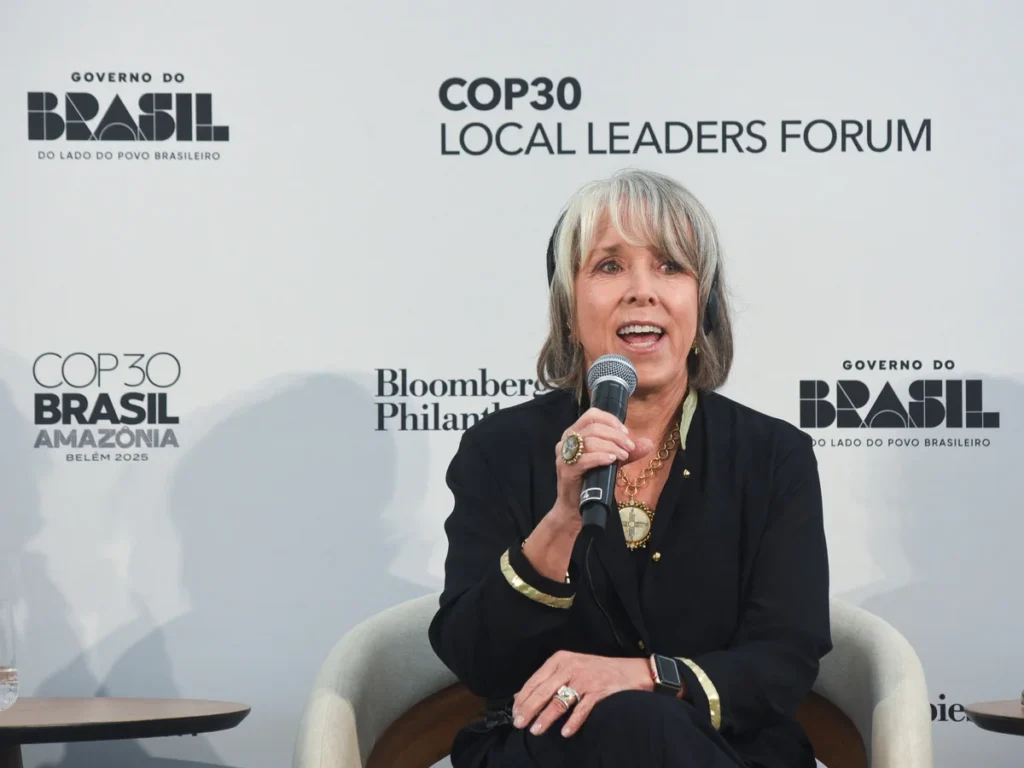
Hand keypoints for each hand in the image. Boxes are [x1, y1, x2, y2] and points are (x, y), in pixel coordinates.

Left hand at [512, 651, 653, 737]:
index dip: (523, 698)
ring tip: (536, 730)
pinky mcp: (598, 691)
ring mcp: (585, 679)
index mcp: (560, 660)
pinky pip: (582, 709)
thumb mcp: (570, 667)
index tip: (515, 712)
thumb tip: (520, 696)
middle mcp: (570, 667)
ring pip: (559, 701)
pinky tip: (565, 732)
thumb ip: (547, 680)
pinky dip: (572, 722)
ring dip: (546, 718)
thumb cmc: (598, 670)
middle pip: (544, 691)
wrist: (632, 671)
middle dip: (529, 709)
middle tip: (519, 723)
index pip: (535, 680)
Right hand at [553, 408, 654, 523]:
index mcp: (575, 432)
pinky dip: (600, 457)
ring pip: (590, 441)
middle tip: (630, 448)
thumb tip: (648, 444)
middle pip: (593, 427)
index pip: (593, 414)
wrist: (576, 506)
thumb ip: (628, 452)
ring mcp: (564, 455)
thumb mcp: (612, 462)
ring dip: (611, 446)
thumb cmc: (591, 480)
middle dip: (616, 436)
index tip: (626, 433)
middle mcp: (567, 440)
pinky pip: (584, 459)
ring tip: (624, 456)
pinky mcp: (566, 470)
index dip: (611, 421)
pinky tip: (612, 460)